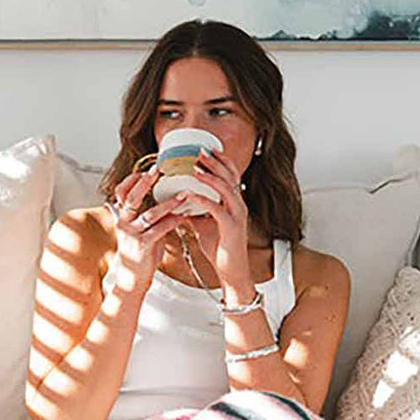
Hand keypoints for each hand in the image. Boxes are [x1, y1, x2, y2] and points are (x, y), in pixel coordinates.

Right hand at [109, 169, 191, 293]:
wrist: (134, 279)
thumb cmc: (141, 254)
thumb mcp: (140, 231)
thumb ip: (148, 216)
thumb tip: (164, 199)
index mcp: (122, 217)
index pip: (121, 192)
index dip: (131, 180)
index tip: (145, 169)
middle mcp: (123, 223)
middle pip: (132, 197)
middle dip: (145, 182)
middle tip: (159, 169)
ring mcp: (131, 235)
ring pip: (150, 213)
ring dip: (169, 203)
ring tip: (183, 194)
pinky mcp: (142, 246)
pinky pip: (160, 229)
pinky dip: (174, 221)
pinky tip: (185, 215)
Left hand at [178, 148, 251, 286]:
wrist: (231, 271)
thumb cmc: (220, 248)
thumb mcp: (205, 224)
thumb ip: (196, 210)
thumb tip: (179, 200)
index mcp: (235, 203)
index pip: (232, 175)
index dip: (221, 160)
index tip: (208, 148)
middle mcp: (239, 206)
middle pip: (230, 177)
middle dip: (215, 162)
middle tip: (200, 150)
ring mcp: (237, 216)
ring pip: (226, 189)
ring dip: (210, 177)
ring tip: (195, 167)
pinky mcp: (231, 228)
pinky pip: (217, 209)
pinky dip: (202, 199)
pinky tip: (189, 194)